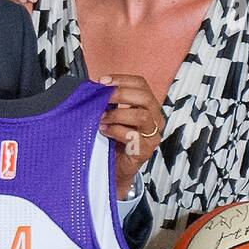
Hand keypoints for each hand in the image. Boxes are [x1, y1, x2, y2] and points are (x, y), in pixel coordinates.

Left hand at [97, 75, 163, 198]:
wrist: (114, 169)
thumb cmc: (113, 140)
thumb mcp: (111, 116)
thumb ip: (108, 102)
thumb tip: (95, 88)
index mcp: (147, 106)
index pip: (141, 84)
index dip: (122, 79)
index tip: (103, 81)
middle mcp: (154, 119)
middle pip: (145, 98)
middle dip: (120, 94)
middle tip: (102, 98)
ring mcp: (152, 136)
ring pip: (142, 117)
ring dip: (117, 115)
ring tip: (101, 119)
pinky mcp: (145, 151)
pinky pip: (134, 137)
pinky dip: (116, 131)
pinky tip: (104, 131)